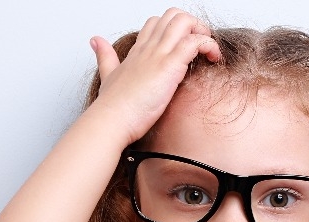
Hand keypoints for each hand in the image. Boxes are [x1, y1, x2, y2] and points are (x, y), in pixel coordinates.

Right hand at [87, 8, 221, 144]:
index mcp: (138, 51)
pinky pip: (195, 42)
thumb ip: (105, 57)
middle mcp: (148, 48)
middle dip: (192, 26)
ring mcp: (159, 55)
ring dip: (202, 32)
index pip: (156, 24)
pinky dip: (209, 45)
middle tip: (200, 47)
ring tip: (208, 52)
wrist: (111, 119)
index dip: (173, 30)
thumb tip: (95, 40)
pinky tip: (212, 59)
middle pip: (172, 16)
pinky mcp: (169, 66)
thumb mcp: (108, 75)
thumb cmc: (113, 106)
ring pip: (184, 22)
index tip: (184, 48)